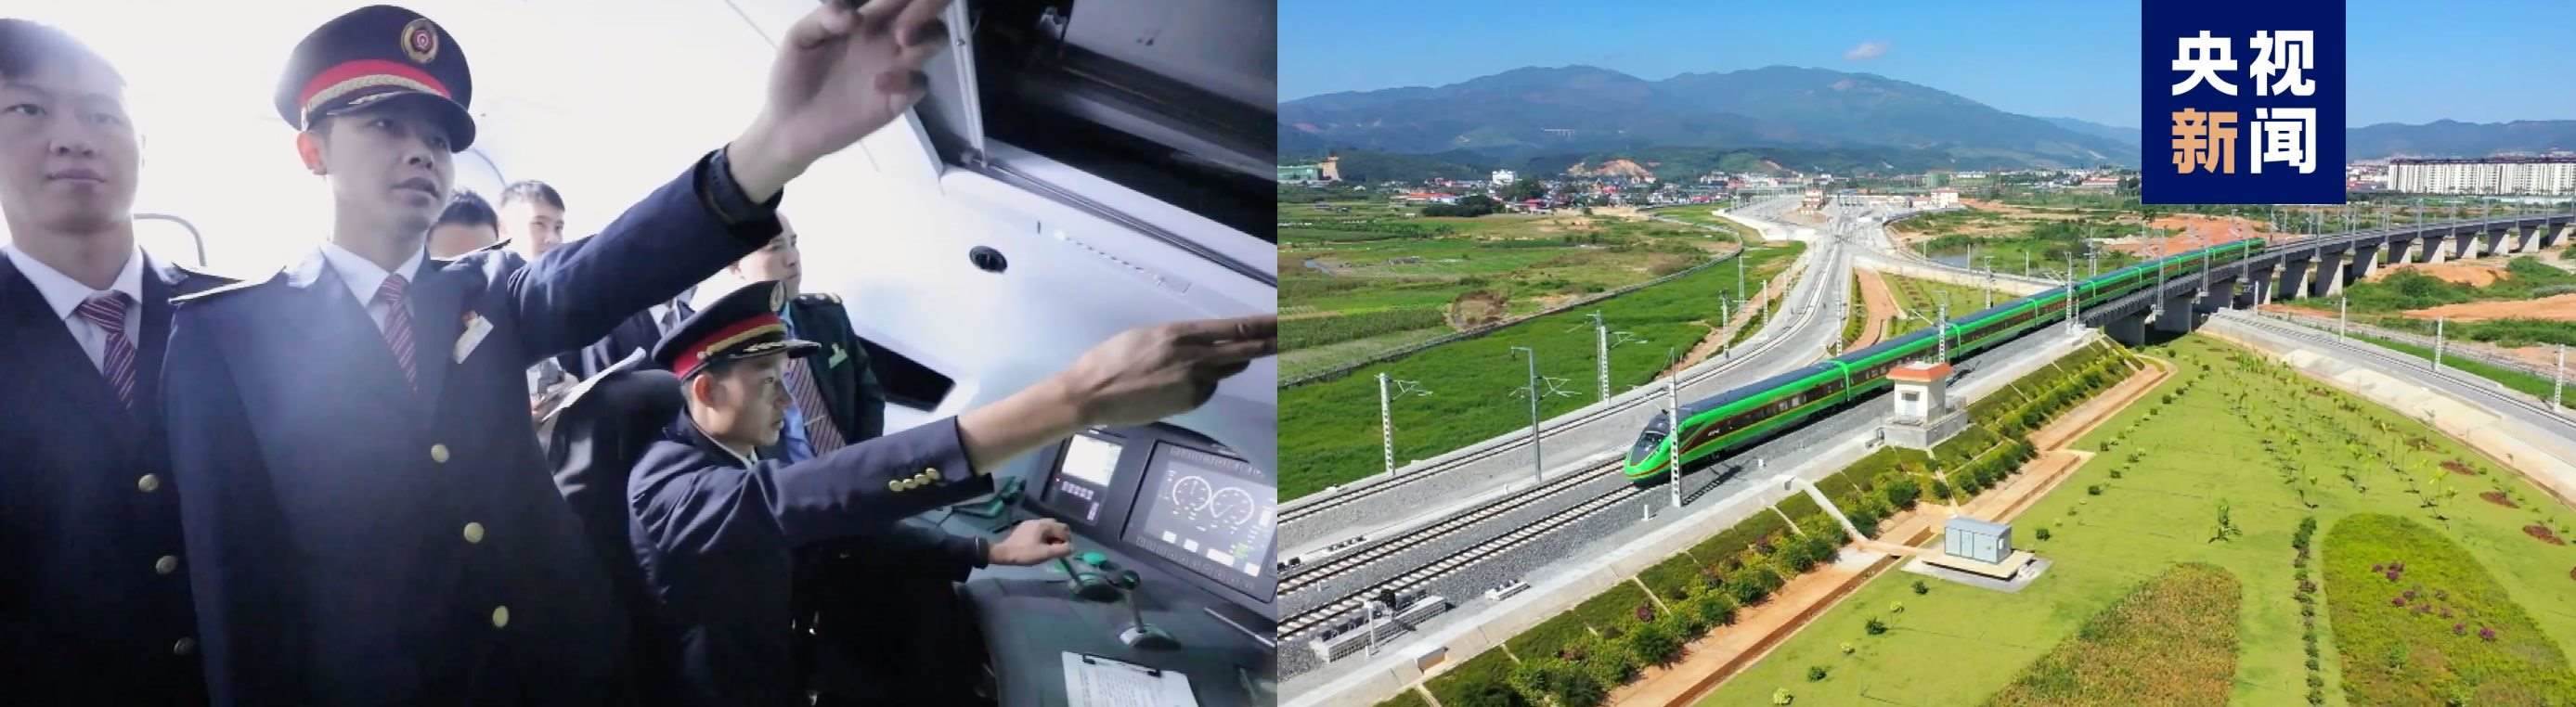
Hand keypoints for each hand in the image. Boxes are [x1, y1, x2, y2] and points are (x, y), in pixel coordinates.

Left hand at [730, 0, 953, 198]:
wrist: (787, 126)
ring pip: (934, 40)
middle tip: (903, 20)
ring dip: (926, 35)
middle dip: (929, 5)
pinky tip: (879, 85)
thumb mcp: (798, 39)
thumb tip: (856, 17)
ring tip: (901, 40)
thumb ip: (823, 19)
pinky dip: (908, 80)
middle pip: (929, 12)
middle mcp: (886, 39)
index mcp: (865, 20)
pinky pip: (920, 83)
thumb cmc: (791, 77)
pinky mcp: (896, 101)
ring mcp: (894, 69)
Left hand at [988, 518, 1073, 565]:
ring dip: (1052, 536)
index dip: (1067, 541)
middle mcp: (1039, 520)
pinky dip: (1044, 535)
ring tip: (1048, 548)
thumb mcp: (1045, 554)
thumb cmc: (1026, 553)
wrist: (1004, 553)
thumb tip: (1072, 548)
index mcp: (1045, 525)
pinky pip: (1039, 529)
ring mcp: (1031, 522)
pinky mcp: (1024, 527)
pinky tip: (1038, 545)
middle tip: (1057, 549)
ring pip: (1048, 527)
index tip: (1063, 552)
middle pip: (1057, 526)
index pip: (1064, 530)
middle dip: (1060, 537)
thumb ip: (1061, 550)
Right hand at [1048, 316, 1277, 427]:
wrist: (1092, 394)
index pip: (1236, 329)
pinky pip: (1207, 389)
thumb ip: (1183, 338)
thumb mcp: (1149, 335)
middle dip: (1272, 343)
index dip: (1265, 326)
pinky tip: (1169, 385)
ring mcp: (1195, 384)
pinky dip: (1199, 384)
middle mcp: (1196, 359)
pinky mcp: (1190, 404)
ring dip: (1222, 364)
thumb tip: (1206, 343)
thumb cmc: (1112, 358)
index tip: (1286, 320)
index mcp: (1183, 334)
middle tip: (1294, 335)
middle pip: (1245, 351)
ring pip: (1225, 371)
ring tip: (1182, 365)